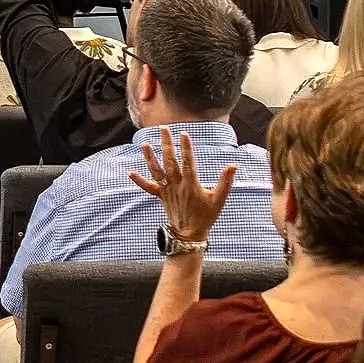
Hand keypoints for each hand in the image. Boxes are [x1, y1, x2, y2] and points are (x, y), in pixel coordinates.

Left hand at [127, 126, 236, 242]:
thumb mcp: (219, 200)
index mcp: (191, 184)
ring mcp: (167, 190)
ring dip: (150, 157)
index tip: (184, 134)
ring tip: (145, 144)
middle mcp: (177, 185)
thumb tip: (233, 165)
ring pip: (157, 171)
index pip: (188, 162)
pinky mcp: (160, 196)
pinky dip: (139, 180)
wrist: (189, 234)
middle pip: (170, 161)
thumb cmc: (206, 216)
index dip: (186, 148)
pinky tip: (130, 172)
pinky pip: (148, 187)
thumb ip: (225, 182)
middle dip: (166, 144)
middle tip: (163, 128)